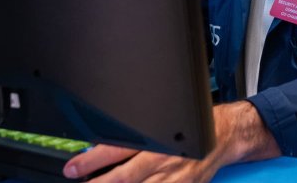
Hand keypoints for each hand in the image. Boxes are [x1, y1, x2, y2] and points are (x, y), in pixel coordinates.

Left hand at [63, 101, 280, 181]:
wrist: (224, 134)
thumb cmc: (192, 124)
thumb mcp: (164, 120)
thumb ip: (138, 133)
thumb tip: (103, 144)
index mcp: (156, 137)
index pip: (117, 148)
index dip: (92, 160)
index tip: (72, 168)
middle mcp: (164, 158)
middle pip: (124, 176)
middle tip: (80, 182)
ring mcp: (174, 177)